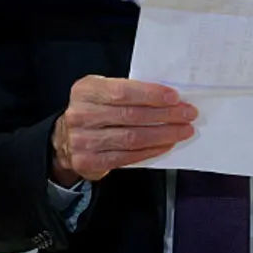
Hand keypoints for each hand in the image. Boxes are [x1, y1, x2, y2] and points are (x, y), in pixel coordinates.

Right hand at [50, 76, 196, 186]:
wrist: (64, 140)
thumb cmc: (93, 111)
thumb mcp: (101, 92)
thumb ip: (126, 91)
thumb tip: (167, 97)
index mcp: (85, 90)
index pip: (122, 92)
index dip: (150, 95)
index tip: (174, 97)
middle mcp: (80, 114)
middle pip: (130, 115)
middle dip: (164, 115)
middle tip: (188, 114)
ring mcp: (82, 140)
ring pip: (131, 138)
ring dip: (163, 134)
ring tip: (183, 130)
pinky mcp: (89, 162)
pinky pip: (127, 157)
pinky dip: (151, 151)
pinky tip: (166, 145)